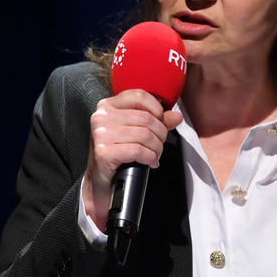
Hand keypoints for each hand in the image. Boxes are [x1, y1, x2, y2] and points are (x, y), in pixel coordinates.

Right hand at [82, 90, 182, 228]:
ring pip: (144, 135)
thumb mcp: (134, 132)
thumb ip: (155, 121)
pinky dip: (150, 157)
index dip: (156, 109)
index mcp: (108, 106)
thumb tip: (176, 116)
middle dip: (160, 134)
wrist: (100, 180)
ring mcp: (101, 134)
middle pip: (145, 118)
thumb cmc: (117, 153)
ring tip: (155, 155)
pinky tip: (150, 162)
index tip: (160, 122)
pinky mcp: (103, 152)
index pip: (139, 95)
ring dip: (157, 148)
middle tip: (159, 145)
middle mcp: (102, 116)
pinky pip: (138, 151)